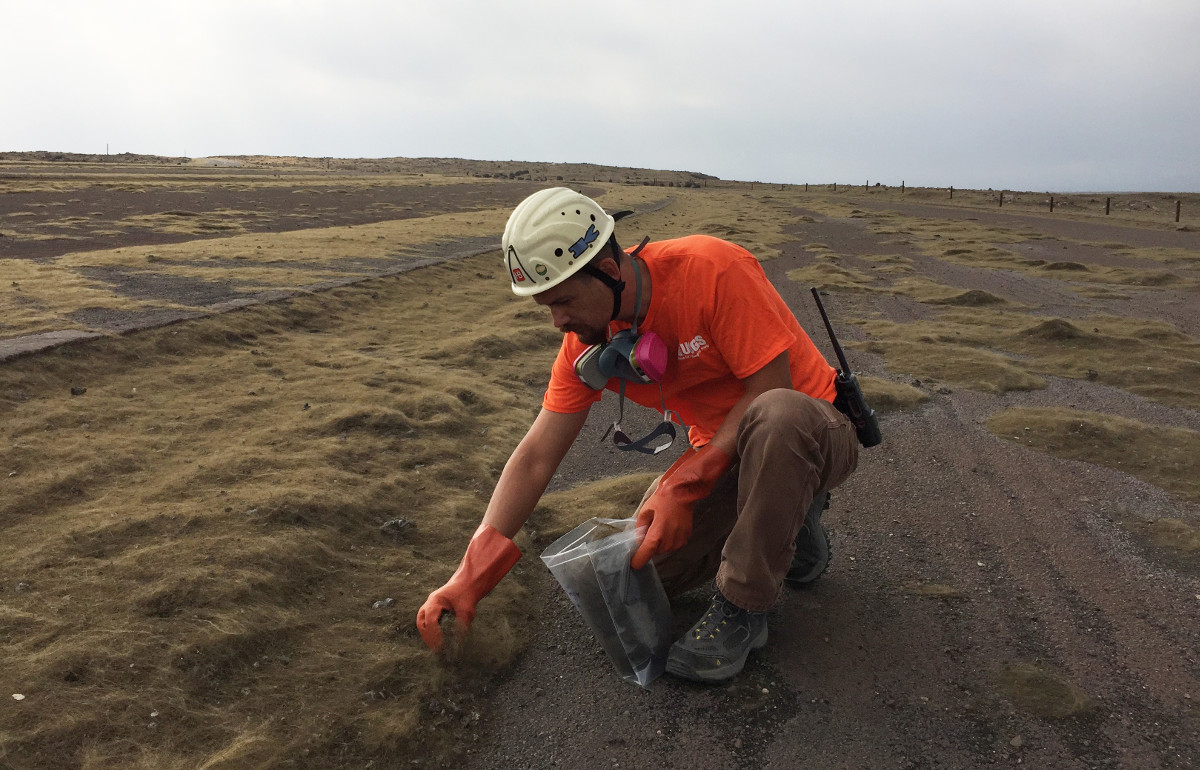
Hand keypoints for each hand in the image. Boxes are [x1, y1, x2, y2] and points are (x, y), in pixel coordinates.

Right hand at [416, 525, 521, 650]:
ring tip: (436, 647)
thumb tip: (459, 644)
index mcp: (435, 601)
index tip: (441, 646)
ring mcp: (430, 605)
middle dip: (427, 637)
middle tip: (436, 650)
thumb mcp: (467, 610)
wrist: (469, 582)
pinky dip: (430, 631)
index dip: (434, 635)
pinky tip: (437, 639)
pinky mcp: (434, 608)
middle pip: (421, 623)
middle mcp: (429, 603)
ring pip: (421, 622)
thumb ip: (462, 626)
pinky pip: (426, 621)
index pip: (430, 621)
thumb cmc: (467, 593)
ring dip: (427, 635)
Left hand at [630, 444, 731, 569]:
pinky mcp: (685, 539)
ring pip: (664, 549)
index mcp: (656, 535)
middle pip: (654, 552)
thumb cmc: (661, 500)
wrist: (683, 493)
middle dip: (649, 545)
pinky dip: (669, 539)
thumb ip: (640, 529)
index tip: (633, 564)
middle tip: (649, 530)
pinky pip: (673, 544)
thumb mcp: (645, 512)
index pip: (645, 555)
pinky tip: (670, 526)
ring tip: (661, 525)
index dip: (637, 561)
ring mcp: (679, 541)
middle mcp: (669, 542)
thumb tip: (639, 541)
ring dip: (660, 542)